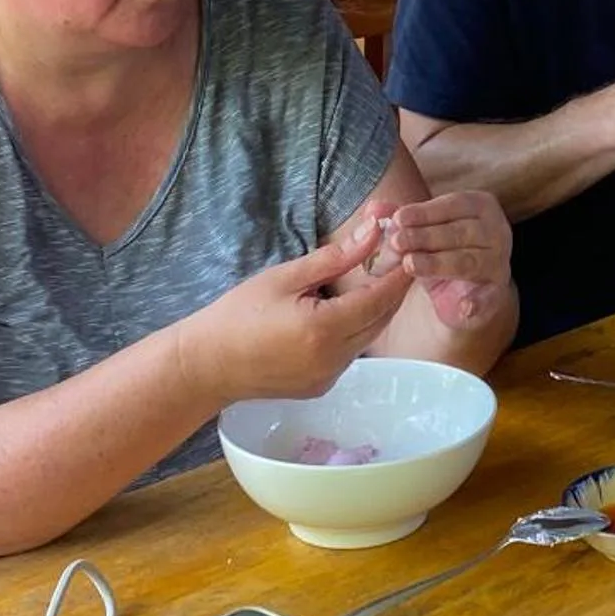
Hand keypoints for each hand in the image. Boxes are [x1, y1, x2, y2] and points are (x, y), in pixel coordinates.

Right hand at [178, 222, 410, 406]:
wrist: (207, 365)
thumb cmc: (239, 314)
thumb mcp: (286, 277)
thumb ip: (336, 257)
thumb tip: (375, 230)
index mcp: (325, 329)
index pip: (381, 297)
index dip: (398, 272)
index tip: (407, 247)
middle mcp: (334, 359)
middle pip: (381, 318)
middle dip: (392, 286)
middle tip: (393, 255)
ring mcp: (329, 377)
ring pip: (369, 336)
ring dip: (375, 307)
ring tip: (370, 276)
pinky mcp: (322, 386)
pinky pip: (352, 352)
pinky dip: (357, 327)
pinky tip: (344, 307)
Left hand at [372, 189, 512, 329]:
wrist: (459, 289)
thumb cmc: (437, 249)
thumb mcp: (417, 231)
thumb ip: (397, 219)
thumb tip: (375, 209)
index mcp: (479, 206)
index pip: (453, 205)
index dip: (424, 212)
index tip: (397, 219)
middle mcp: (496, 231)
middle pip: (459, 232)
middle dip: (425, 237)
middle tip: (396, 242)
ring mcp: (498, 263)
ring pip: (467, 262)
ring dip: (437, 263)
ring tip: (409, 264)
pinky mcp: (495, 293)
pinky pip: (489, 298)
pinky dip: (477, 303)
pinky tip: (464, 307)